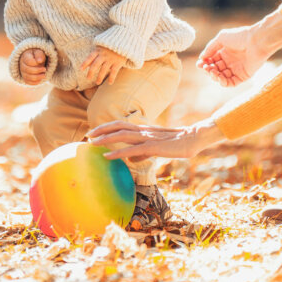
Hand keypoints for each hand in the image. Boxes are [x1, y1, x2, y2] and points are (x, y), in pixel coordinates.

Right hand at [20, 48, 46, 84]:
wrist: (34, 59)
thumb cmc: (37, 55)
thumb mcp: (39, 52)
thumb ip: (39, 55)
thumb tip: (39, 60)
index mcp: (25, 56)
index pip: (28, 61)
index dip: (36, 63)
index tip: (42, 63)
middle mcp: (22, 65)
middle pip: (27, 70)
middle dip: (37, 71)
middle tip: (45, 69)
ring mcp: (22, 72)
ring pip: (27, 77)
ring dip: (37, 77)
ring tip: (44, 75)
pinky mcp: (25, 77)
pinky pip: (28, 82)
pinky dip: (34, 82)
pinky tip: (40, 80)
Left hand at [81, 45, 126, 84]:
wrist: (124, 40)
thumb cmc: (110, 45)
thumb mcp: (101, 47)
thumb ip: (94, 55)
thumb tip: (86, 65)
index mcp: (99, 50)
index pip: (90, 57)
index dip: (85, 63)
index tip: (80, 69)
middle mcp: (104, 55)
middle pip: (95, 65)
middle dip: (91, 72)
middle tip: (88, 78)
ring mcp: (111, 59)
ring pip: (103, 70)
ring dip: (100, 77)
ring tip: (97, 82)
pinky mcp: (118, 62)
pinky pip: (114, 72)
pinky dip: (111, 78)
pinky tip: (109, 83)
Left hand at [87, 119, 222, 160]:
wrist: (194, 138)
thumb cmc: (177, 143)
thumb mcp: (156, 148)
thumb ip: (142, 151)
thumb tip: (130, 157)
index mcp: (144, 129)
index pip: (121, 124)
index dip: (107, 127)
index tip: (95, 132)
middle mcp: (143, 130)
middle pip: (117, 126)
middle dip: (101, 130)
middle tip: (88, 135)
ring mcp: (147, 137)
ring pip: (122, 135)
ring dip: (105, 139)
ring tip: (92, 143)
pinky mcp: (152, 146)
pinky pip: (131, 149)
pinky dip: (117, 152)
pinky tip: (106, 156)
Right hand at [197, 25, 268, 86]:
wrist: (257, 41)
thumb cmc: (240, 36)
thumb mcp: (221, 38)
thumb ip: (210, 48)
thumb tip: (201, 57)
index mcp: (224, 52)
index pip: (211, 61)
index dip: (204, 63)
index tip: (200, 64)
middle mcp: (230, 62)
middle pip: (215, 70)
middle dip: (208, 70)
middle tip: (206, 68)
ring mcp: (236, 69)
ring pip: (221, 77)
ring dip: (214, 77)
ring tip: (213, 72)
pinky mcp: (243, 76)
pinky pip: (231, 83)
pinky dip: (223, 82)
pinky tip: (220, 77)